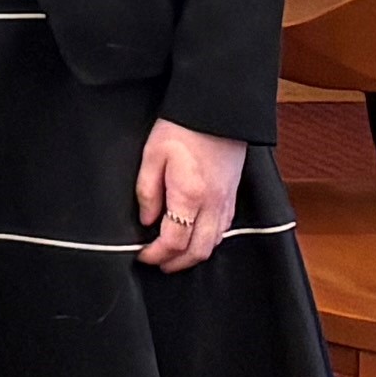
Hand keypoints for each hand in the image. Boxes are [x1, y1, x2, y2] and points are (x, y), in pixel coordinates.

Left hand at [137, 117, 251, 271]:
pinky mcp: (233, 198)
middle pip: (198, 251)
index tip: (142, 255)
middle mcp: (212, 205)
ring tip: (173, 256)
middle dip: (176, 263)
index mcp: (189, 195)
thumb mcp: (153, 155)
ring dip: (193, 256)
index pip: (174, 240)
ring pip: (214, 245)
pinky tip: (194, 237)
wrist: (218, 112)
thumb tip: (146, 220)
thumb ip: (147, 191)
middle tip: (157, 263)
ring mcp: (226, 203)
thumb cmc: (182, 129)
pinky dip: (208, 242)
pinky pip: (223, 231)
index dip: (156, 254)